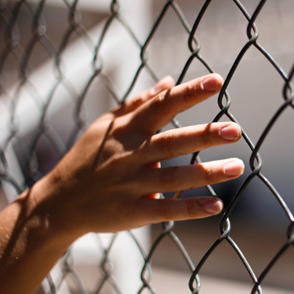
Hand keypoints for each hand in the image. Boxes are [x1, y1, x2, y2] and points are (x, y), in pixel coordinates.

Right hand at [33, 73, 243, 241]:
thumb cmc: (87, 158)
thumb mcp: (105, 125)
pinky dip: (192, 209)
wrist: (57, 203)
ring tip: (237, 166)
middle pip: (172, 142)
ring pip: (174, 177)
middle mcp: (131, 155)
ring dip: (206, 172)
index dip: (189, 92)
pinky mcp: (133, 212)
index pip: (162, 106)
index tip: (217, 81)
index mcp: (127, 130)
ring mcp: (132, 185)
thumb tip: (169, 81)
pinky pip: (166, 210)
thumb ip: (137, 103)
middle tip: (236, 130)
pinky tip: (217, 205)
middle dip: (205, 134)